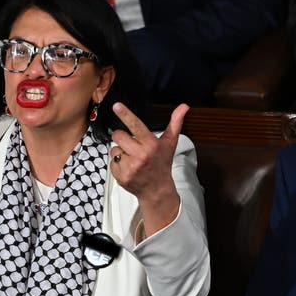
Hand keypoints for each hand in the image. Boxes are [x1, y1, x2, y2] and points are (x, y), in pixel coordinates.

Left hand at [109, 102, 188, 236]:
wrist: (157, 190)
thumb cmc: (162, 163)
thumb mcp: (169, 143)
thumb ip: (175, 123)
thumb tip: (184, 106)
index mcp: (151, 145)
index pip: (136, 126)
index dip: (126, 114)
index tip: (116, 105)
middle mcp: (140, 155)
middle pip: (118, 135)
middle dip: (123, 138)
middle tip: (133, 146)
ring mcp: (130, 167)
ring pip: (114, 149)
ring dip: (121, 152)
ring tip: (133, 159)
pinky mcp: (121, 176)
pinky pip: (111, 161)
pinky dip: (118, 164)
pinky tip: (129, 168)